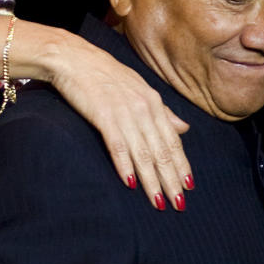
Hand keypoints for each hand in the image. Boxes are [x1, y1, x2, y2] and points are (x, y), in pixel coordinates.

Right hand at [46, 32, 191, 211]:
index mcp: (154, 102)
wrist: (74, 58)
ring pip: (143, 153)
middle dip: (171, 180)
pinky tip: (130, 183)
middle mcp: (143, 108)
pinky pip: (118, 145)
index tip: (189, 187)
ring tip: (159, 202)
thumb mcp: (139, 89)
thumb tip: (185, 128)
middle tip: (179, 204)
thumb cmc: (105, 74)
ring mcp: (124, 112)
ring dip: (152, 180)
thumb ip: (163, 112)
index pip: (173, 140)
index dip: (182, 165)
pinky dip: (125, 165)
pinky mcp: (103, 115)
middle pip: (161, 151)